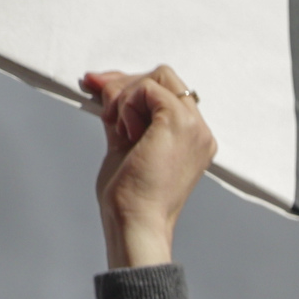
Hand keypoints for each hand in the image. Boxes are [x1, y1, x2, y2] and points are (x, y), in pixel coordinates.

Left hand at [84, 65, 218, 270]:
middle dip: (125, 84)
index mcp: (192, 138)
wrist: (135, 221)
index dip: (129, 86)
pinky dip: (127, 104)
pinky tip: (123, 131)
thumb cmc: (130, 196)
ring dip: (126, 95)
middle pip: (164, 78)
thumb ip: (121, 113)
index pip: (166, 92)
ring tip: (115, 127)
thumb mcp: (123, 143)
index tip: (98, 88)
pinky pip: (148, 89)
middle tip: (100, 100)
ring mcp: (195, 127)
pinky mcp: (179, 123)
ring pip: (157, 78)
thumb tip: (100, 82)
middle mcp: (200, 131)